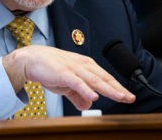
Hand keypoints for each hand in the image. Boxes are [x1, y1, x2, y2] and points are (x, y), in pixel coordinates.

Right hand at [2, 45, 135, 110]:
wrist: (31, 59)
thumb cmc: (50, 68)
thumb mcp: (67, 84)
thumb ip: (78, 94)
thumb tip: (89, 103)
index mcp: (85, 66)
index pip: (105, 78)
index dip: (117, 87)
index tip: (128, 96)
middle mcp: (82, 65)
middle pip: (103, 78)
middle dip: (118, 89)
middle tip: (130, 98)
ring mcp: (73, 68)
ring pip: (94, 80)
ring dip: (108, 89)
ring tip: (120, 97)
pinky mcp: (63, 73)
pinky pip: (77, 82)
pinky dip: (86, 89)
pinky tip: (94, 96)